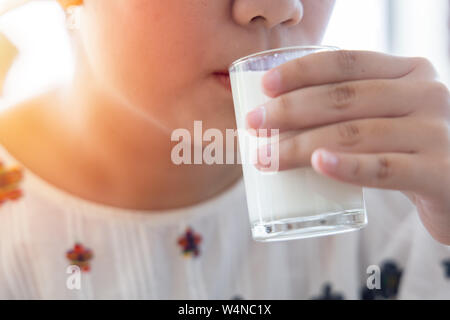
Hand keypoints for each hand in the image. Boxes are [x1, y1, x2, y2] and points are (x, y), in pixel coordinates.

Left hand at [246, 50, 449, 244]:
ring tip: (266, 157)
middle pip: (345, 97)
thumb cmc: (405, 148)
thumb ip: (350, 108)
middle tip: (254, 124)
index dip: (302, 71)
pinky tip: (319, 164)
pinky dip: (348, 166)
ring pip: (355, 134)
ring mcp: (435, 132)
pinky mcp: (439, 172)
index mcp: (408, 72)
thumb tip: (276, 114)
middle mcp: (425, 94)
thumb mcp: (386, 116)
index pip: (348, 61)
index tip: (265, 87)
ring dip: (301, 146)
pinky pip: (385, 168)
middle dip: (290, 110)